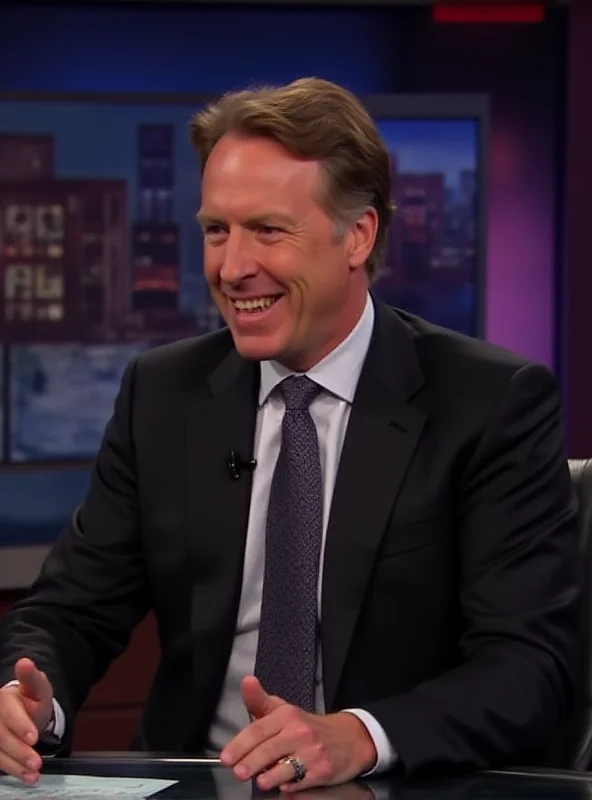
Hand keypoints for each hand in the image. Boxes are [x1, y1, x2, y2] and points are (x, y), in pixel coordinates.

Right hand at [0, 657, 53, 783]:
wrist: (25, 712)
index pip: (7, 713)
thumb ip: (32, 677)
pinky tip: (28, 777)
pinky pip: (0, 762)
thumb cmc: (31, 698)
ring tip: (34, 774)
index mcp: (2, 699)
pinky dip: (14, 771)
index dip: (19, 725)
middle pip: (2, 736)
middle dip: (20, 750)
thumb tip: (25, 662)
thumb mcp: (37, 686)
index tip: (33, 737)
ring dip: (16, 765)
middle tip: (37, 762)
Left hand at [220, 676, 376, 791]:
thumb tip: (246, 681)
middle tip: (238, 772)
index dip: (240, 744)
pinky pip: (302, 782)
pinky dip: (290, 787)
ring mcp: (312, 752)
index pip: (258, 729)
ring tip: (260, 781)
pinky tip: (283, 786)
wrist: (349, 738)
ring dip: (270, 776)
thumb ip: (259, 700)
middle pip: (270, 749)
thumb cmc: (308, 727)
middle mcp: (299, 731)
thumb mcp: (283, 710)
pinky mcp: (323, 771)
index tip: (227, 757)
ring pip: (286, 767)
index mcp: (286, 715)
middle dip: (251, 762)